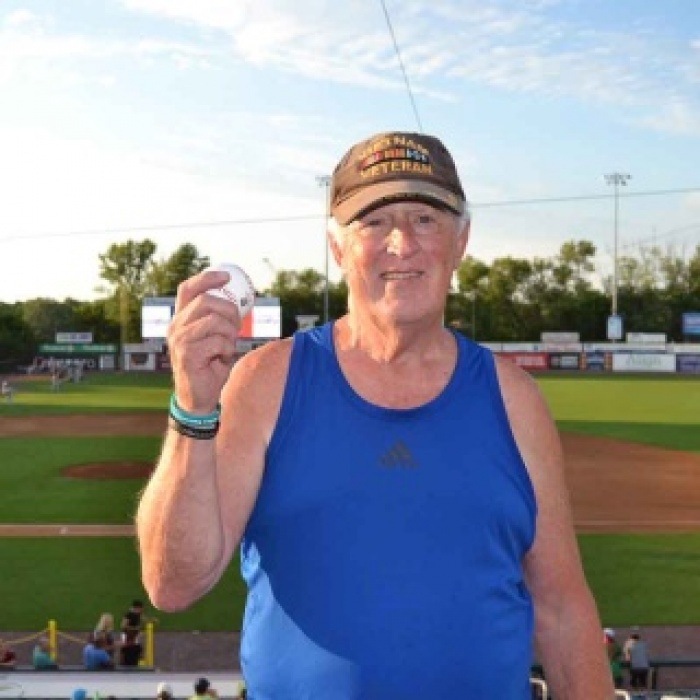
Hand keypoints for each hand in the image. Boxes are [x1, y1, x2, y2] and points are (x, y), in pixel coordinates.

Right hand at [167, 269, 242, 412]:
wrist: (199, 398)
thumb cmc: (210, 366)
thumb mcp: (214, 338)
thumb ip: (218, 319)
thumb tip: (239, 301)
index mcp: (180, 319)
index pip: (188, 289)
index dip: (207, 278)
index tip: (227, 277)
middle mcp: (175, 326)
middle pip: (206, 301)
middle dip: (229, 310)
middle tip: (237, 325)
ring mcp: (179, 340)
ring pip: (214, 320)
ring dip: (230, 333)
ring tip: (228, 346)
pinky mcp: (187, 354)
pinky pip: (218, 341)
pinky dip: (227, 349)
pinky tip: (222, 359)